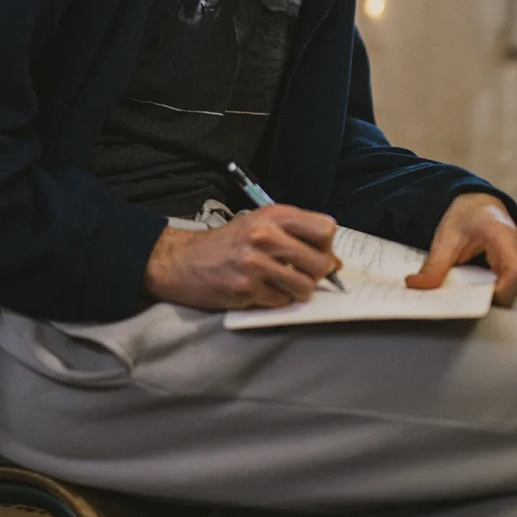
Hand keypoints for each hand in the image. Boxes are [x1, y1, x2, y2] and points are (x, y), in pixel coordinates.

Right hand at [142, 204, 342, 310]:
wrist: (182, 261)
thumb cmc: (227, 243)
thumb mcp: (261, 224)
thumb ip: (296, 235)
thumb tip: (334, 261)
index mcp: (273, 214)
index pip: (325, 228)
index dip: (327, 245)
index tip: (318, 251)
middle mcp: (265, 236)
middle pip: (320, 261)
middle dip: (318, 273)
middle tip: (304, 273)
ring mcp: (255, 264)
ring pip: (304, 286)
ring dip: (298, 290)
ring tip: (282, 283)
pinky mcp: (246, 289)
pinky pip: (281, 301)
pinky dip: (277, 299)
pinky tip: (263, 289)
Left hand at [404, 192, 516, 306]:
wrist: (479, 207)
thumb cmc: (469, 216)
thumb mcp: (447, 237)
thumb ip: (434, 264)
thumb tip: (415, 285)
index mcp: (508, 239)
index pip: (515, 275)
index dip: (493, 293)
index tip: (464, 299)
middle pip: (510, 293)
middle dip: (480, 301)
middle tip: (452, 302)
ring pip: (507, 298)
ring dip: (482, 300)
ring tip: (458, 296)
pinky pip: (503, 295)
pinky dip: (484, 296)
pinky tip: (467, 292)